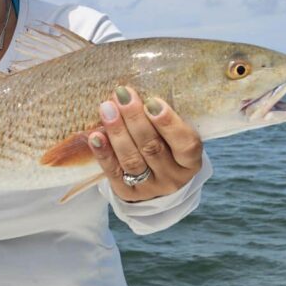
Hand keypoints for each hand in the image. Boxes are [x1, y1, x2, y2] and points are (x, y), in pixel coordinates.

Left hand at [87, 86, 202, 201]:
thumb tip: (137, 92)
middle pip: (152, 148)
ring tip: (107, 109)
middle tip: (122, 96)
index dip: (169, 123)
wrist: (156, 185)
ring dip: (117, 132)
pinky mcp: (127, 193)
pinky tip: (95, 136)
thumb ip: (163, 119)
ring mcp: (150, 187)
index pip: (185, 144)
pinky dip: (103, 153)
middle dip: (135, 119)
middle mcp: (172, 178)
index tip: (152, 102)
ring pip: (132, 159)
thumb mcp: (174, 137)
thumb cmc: (166, 148)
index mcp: (190, 162)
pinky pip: (113, 172)